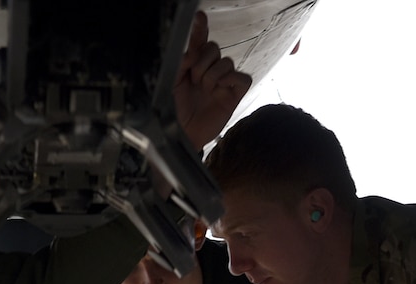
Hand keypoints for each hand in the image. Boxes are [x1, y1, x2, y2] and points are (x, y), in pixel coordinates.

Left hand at [173, 13, 249, 149]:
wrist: (182, 134)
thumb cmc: (175, 111)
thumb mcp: (172, 82)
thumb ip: (181, 63)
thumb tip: (193, 51)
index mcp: (193, 65)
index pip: (200, 42)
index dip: (201, 28)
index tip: (200, 17)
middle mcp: (210, 70)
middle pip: (214, 48)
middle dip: (202, 62)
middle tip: (193, 79)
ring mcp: (223, 82)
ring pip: (226, 62)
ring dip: (212, 74)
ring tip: (204, 89)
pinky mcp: (234, 94)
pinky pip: (243, 77)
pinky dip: (231, 80)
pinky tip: (220, 89)